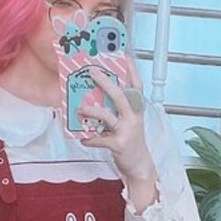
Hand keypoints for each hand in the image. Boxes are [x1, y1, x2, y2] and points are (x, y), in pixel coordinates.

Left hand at [77, 60, 155, 181]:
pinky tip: (83, 138)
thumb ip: (118, 109)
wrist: (140, 165)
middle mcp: (133, 117)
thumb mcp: (129, 121)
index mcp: (136, 109)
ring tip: (80, 108)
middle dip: (106, 82)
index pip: (136, 86)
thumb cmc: (131, 140)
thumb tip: (97, 96)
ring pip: (108, 116)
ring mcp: (126, 130)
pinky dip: (90, 138)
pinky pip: (100, 139)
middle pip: (120, 95)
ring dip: (92, 111)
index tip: (124, 55)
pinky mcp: (119, 144)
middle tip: (93, 72)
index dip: (131, 70)